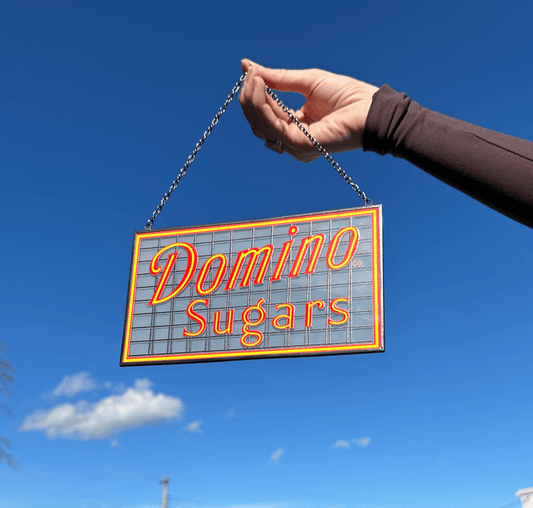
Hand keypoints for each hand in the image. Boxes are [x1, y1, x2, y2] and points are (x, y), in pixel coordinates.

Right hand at [239, 59, 378, 161]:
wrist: (369, 108)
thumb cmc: (346, 95)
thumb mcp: (305, 82)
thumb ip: (276, 79)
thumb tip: (247, 66)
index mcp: (296, 126)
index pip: (266, 115)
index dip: (256, 94)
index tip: (249, 72)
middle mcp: (293, 140)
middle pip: (259, 123)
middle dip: (250, 98)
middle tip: (249, 74)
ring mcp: (295, 145)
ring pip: (261, 125)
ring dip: (253, 100)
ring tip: (254, 78)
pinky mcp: (299, 145)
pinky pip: (272, 127)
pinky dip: (262, 106)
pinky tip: (261, 87)